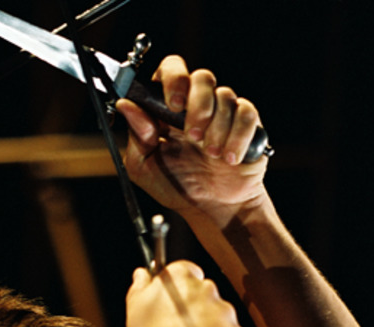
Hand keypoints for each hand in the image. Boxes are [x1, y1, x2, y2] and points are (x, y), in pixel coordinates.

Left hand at [116, 56, 267, 223]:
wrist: (212, 209)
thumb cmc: (177, 187)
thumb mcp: (144, 168)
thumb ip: (136, 136)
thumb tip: (126, 105)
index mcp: (169, 110)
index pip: (170, 70)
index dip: (173, 78)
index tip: (173, 103)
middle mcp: (197, 105)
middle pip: (202, 76)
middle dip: (198, 104)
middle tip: (193, 135)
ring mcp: (223, 112)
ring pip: (225, 95)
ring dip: (216, 129)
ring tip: (210, 156)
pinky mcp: (247, 122)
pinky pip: (246, 113)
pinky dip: (237, 137)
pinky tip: (229, 158)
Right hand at [125, 261, 245, 326]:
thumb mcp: (135, 313)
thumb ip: (139, 289)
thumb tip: (140, 277)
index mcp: (181, 279)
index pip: (181, 270)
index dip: (172, 286)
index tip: (163, 299)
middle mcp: (207, 290)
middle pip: (199, 293)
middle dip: (188, 308)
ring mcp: (225, 313)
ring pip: (213, 316)